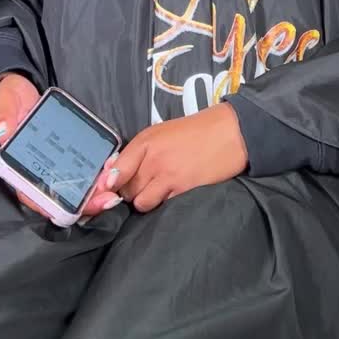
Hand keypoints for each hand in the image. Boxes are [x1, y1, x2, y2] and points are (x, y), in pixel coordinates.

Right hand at [0, 74, 121, 218]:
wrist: (21, 88)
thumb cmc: (10, 100)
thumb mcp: (4, 104)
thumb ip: (4, 116)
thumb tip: (4, 133)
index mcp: (19, 167)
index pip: (35, 195)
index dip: (55, 206)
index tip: (75, 208)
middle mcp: (39, 170)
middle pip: (63, 195)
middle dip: (86, 201)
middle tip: (107, 197)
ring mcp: (57, 162)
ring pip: (78, 185)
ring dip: (97, 189)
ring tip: (115, 184)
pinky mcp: (71, 151)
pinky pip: (87, 166)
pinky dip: (100, 171)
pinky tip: (114, 167)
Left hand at [96, 104, 248, 214]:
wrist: (230, 133)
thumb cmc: (195, 132)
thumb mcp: (161, 133)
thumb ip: (136, 153)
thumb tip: (111, 174)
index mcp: (144, 141)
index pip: (113, 171)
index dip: (108, 184)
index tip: (108, 190)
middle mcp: (151, 158)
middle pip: (124, 189)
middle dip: (130, 191)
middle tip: (144, 185)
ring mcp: (167, 176)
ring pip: (140, 202)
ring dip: (145, 201)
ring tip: (159, 190)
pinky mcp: (182, 190)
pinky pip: (160, 206)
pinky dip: (163, 204)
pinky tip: (173, 193)